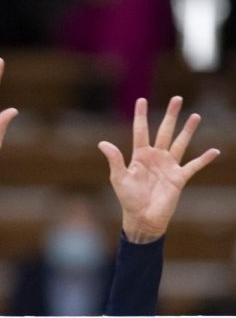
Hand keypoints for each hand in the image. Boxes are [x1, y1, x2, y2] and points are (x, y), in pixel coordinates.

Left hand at [98, 96, 219, 242]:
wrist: (142, 218)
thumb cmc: (128, 199)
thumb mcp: (119, 178)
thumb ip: (114, 160)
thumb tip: (102, 144)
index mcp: (140, 156)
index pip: (141, 131)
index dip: (141, 116)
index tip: (141, 100)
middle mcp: (156, 157)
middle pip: (164, 132)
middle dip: (170, 116)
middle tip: (177, 98)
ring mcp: (169, 166)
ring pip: (180, 143)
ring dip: (188, 130)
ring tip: (195, 116)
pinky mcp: (179, 178)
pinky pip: (194, 166)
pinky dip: (204, 159)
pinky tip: (214, 151)